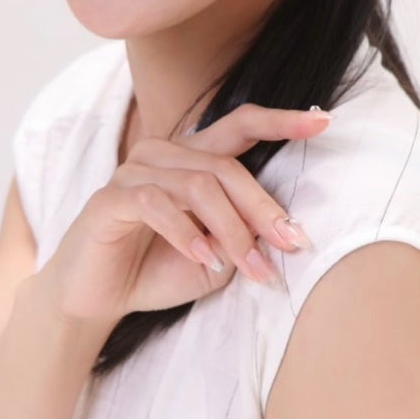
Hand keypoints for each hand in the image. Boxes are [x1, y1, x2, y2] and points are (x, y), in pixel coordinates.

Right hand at [36, 104, 331, 325]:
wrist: (97, 299)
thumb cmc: (157, 269)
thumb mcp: (214, 255)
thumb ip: (241, 235)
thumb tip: (281, 232)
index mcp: (192, 158)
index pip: (239, 124)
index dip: (280, 120)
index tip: (322, 119)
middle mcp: (164, 153)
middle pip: (226, 165)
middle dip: (263, 208)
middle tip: (290, 244)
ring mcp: (134, 171)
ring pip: (199, 185)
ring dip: (232, 230)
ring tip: (249, 267)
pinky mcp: (111, 198)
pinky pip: (157, 203)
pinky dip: (187, 232)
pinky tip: (204, 258)